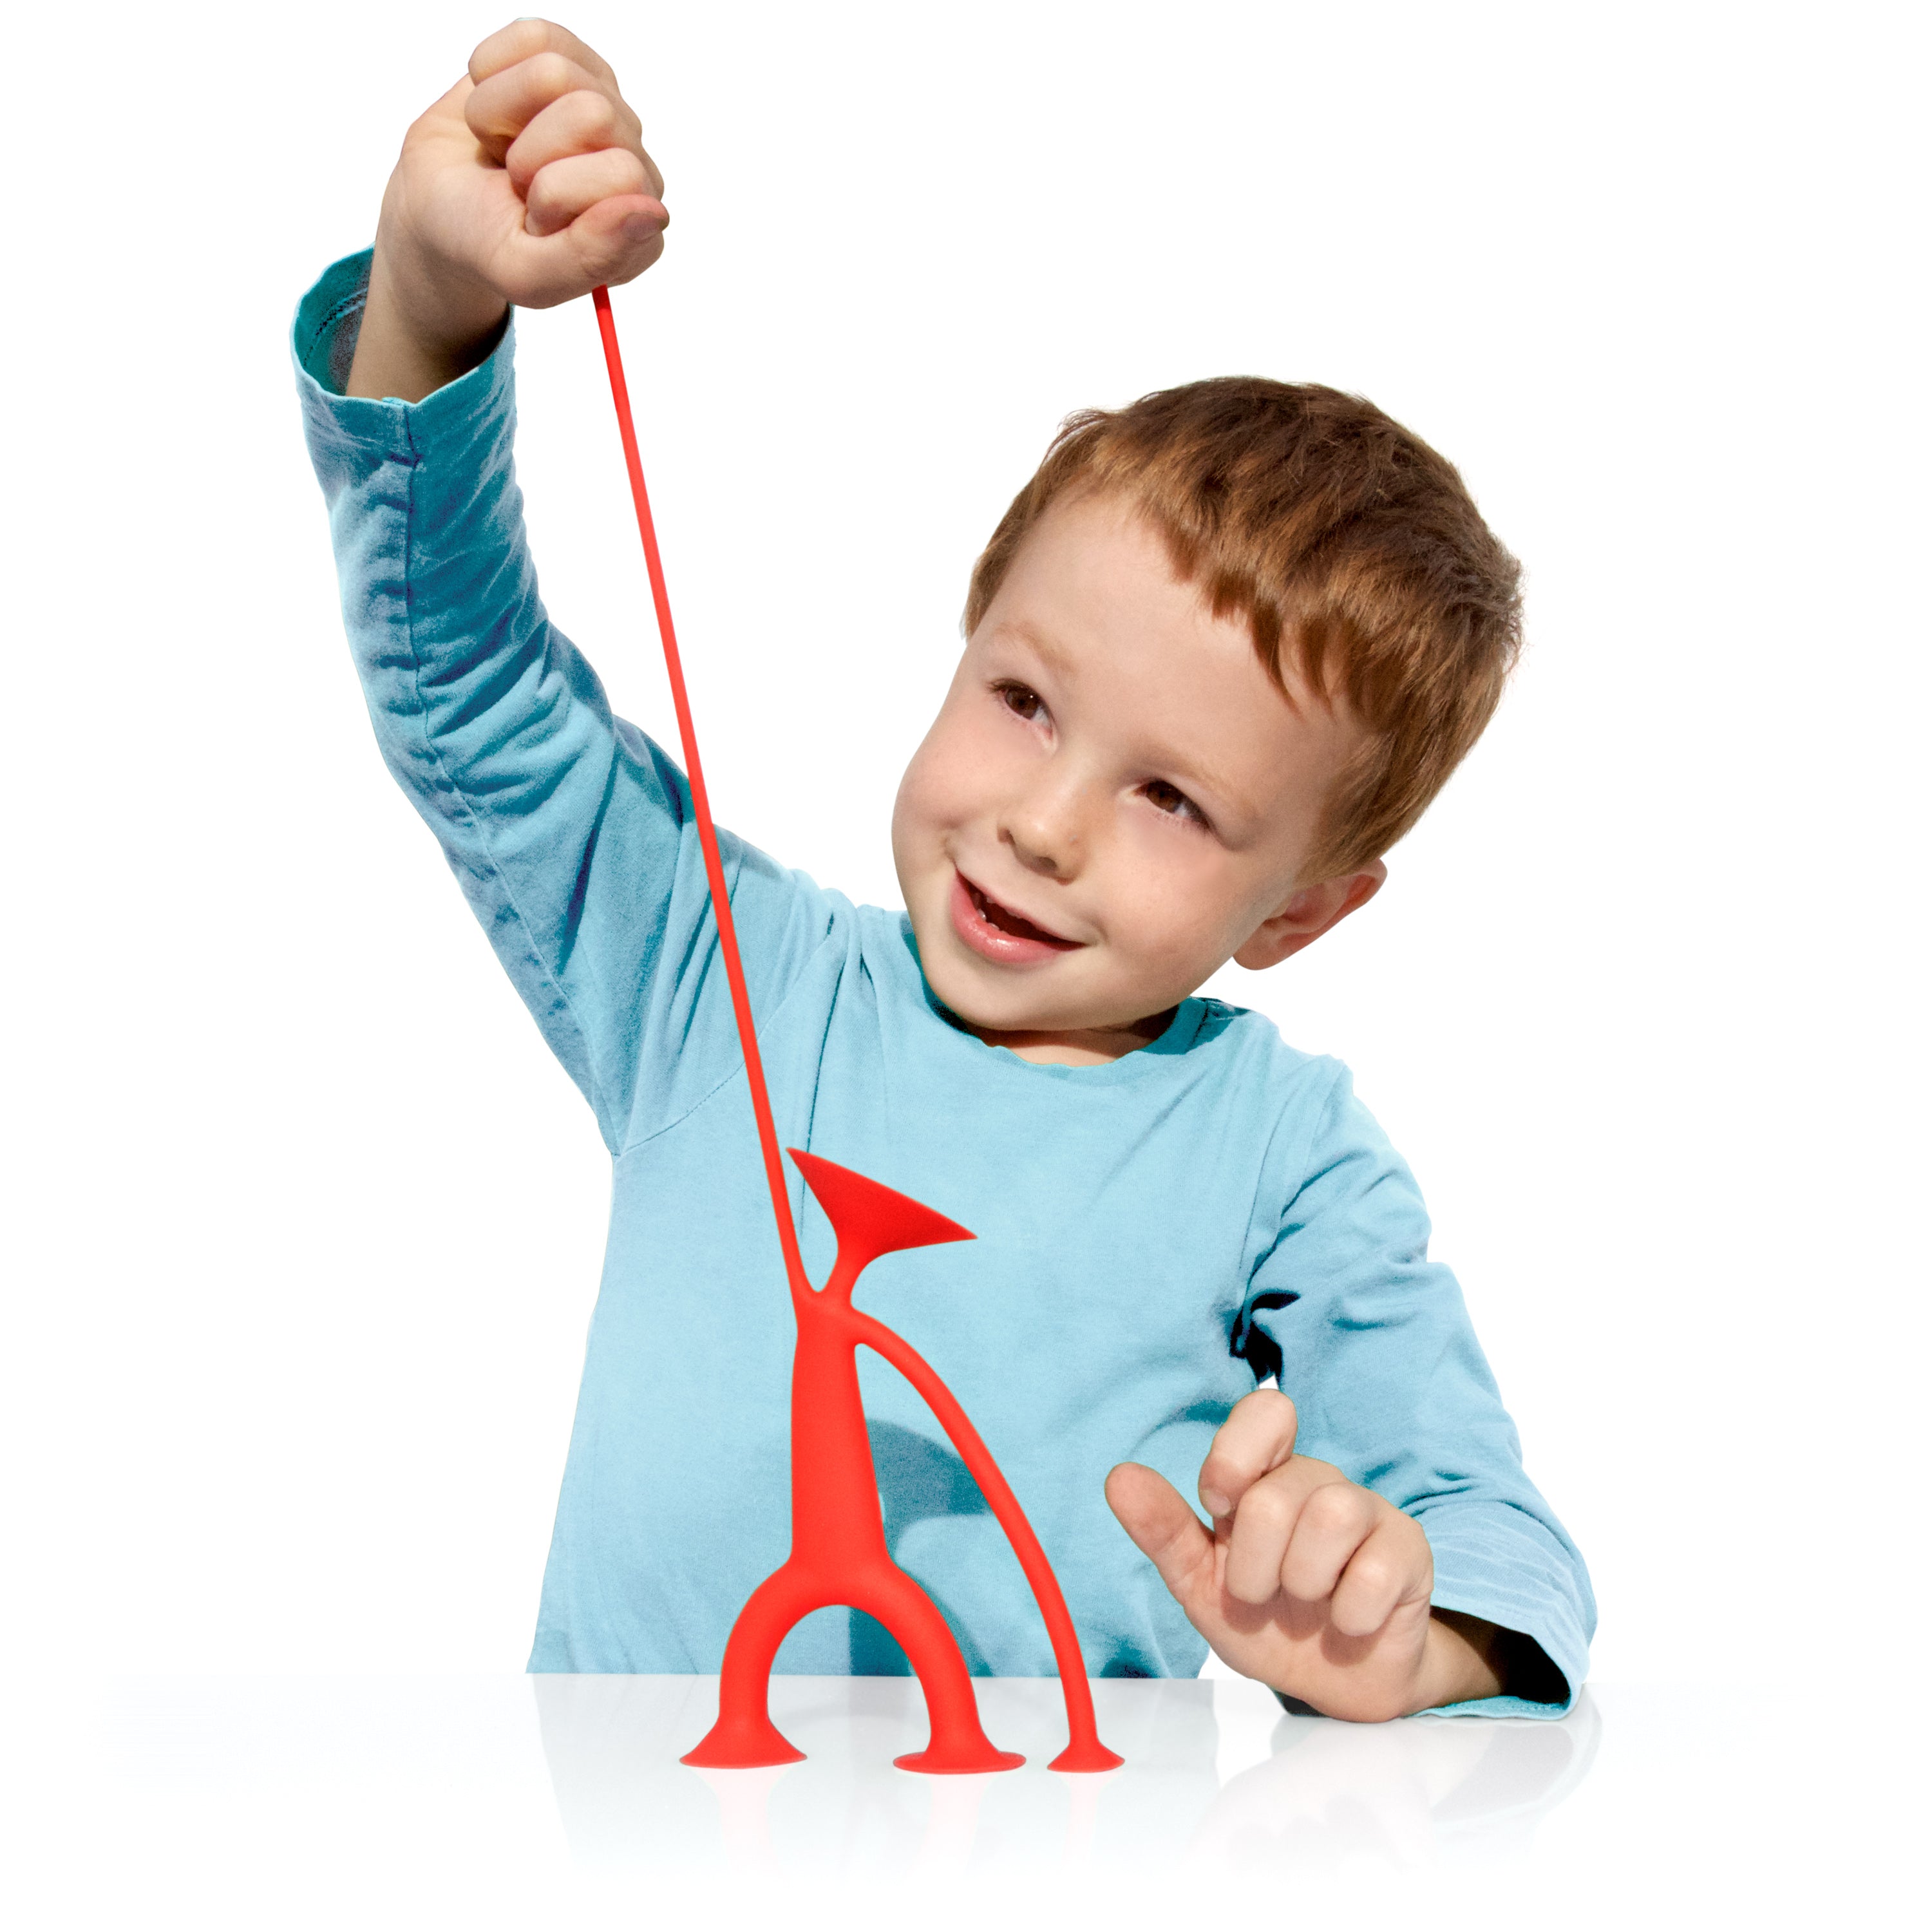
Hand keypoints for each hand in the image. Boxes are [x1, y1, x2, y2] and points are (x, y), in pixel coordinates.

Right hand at [348, 19, 667, 401]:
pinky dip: (490, 74)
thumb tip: (652, 213)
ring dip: (502, 116)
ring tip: (503, 149)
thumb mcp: (526, 274)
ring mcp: (603, 105)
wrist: (433, 202)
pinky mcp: (566, 58)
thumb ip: (589, 257)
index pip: (621, 174)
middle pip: (589, 113)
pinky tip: (497, 114)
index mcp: (637, 225)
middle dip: (528, 153)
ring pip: (552, 73)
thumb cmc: (482, 239)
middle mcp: (633, 162)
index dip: (555, 195)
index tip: (534, 220)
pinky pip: (529, 37)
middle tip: (516, 183)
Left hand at [1106, 1390, 1506, 1720]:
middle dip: (1256, 1566)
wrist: (1336, 1686)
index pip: (1266, 1411)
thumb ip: (1163, 1530)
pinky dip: (1350, 1614)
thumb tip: (1119, 1477)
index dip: (1235, 1456)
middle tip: (1264, 1596)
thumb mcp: (1201, 1584)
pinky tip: (1348, 1623)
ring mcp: (1370, 1512)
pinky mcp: (1410, 1552)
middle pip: (1276, 1493)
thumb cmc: (1267, 1622)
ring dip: (1304, 1583)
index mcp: (1264, 1478)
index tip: (1220, 1505)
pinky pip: (1377, 1570)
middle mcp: (1318, 1483)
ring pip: (1332, 1515)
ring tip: (1308, 1606)